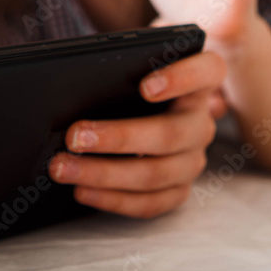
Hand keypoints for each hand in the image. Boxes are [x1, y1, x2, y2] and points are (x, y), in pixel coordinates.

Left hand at [48, 50, 225, 217]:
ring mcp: (193, 159)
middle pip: (170, 133)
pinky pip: (150, 203)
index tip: (145, 87)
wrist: (143, 110)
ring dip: (104, 174)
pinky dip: (113, 199)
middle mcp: (201, 121)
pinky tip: (82, 190)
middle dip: (118, 138)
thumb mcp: (129, 67)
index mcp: (198, 81)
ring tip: (64, 167)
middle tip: (75, 137)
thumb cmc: (132, 81)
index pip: (206, 71)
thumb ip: (117, 69)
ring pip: (156, 174)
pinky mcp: (178, 189)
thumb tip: (73, 87)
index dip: (181, 78)